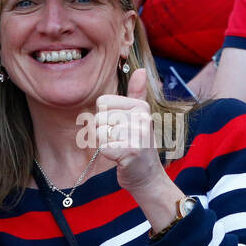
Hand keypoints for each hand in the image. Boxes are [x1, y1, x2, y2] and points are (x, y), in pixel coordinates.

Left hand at [95, 68, 164, 194]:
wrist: (146, 175)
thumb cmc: (137, 144)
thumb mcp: (138, 117)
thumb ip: (136, 94)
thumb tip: (140, 70)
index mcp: (141, 106)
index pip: (102, 103)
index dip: (104, 117)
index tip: (118, 126)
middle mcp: (141, 117)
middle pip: (99, 118)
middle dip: (103, 132)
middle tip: (119, 140)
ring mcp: (137, 134)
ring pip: (98, 132)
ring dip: (105, 144)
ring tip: (120, 148)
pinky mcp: (129, 150)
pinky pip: (102, 146)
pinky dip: (107, 154)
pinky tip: (119, 157)